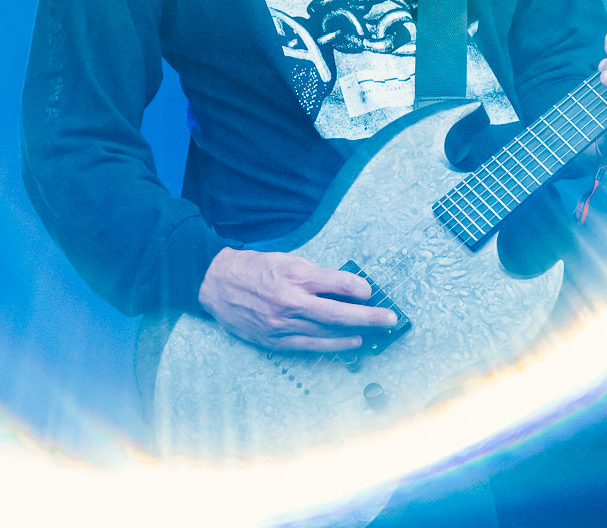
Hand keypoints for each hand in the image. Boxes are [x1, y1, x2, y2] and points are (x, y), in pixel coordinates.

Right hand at [197, 248, 398, 351]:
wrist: (216, 283)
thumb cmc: (254, 268)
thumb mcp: (287, 259)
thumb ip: (315, 274)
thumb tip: (345, 287)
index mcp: (295, 275)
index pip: (339, 284)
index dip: (360, 288)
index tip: (370, 291)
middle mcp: (290, 301)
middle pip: (339, 313)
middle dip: (370, 317)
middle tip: (391, 319)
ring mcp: (282, 324)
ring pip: (328, 333)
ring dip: (356, 332)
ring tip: (375, 331)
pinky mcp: (274, 340)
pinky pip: (311, 346)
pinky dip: (334, 345)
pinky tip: (351, 342)